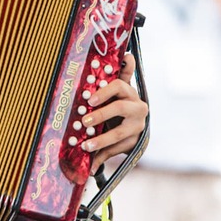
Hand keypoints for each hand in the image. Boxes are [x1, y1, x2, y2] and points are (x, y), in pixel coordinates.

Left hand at [79, 53, 148, 173]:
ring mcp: (137, 126)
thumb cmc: (119, 101)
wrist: (134, 124)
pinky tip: (92, 166)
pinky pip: (117, 149)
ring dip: (101, 140)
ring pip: (119, 133)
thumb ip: (122, 72)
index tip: (90, 99)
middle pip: (119, 108)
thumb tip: (128, 54)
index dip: (105, 91)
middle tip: (84, 121)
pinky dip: (102, 157)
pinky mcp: (134, 142)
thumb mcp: (119, 88)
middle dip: (100, 114)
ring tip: (86, 146)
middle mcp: (137, 107)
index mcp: (129, 91)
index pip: (119, 84)